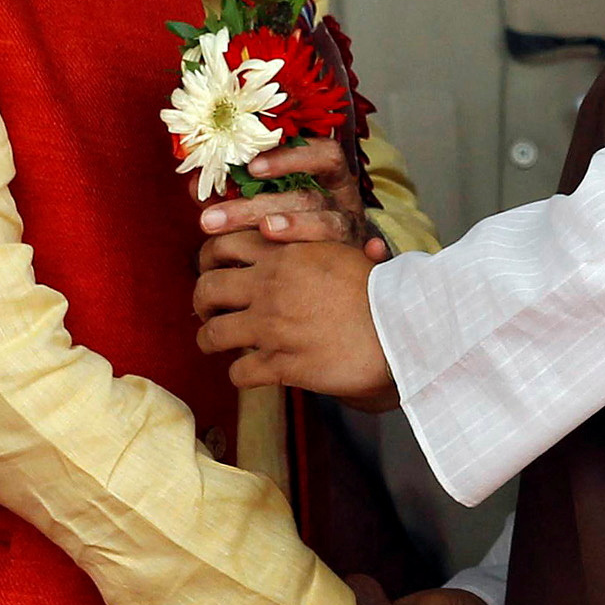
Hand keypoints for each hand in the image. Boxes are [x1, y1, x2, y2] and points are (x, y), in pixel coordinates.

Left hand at [194, 239, 398, 406]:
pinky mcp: (282, 364)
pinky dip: (239, 374)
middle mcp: (271, 286)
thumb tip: (291, 229)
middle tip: (208, 310)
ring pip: (213, 334)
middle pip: (207, 288)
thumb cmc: (381, 290)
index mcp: (284, 252)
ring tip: (215, 344)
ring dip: (209, 340)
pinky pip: (240, 372)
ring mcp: (273, 327)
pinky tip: (249, 373)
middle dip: (201, 302)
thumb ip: (313, 240)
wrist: (403, 330)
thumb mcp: (343, 250)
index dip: (208, 258)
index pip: (223, 244)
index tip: (212, 269)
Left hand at [197, 139, 387, 272]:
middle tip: (212, 220)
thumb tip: (195, 186)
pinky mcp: (366, 261)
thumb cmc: (307, 231)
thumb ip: (241, 195)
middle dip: (258, 205)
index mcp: (325, 181)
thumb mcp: (279, 204)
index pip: (317, 154)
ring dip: (298, 225)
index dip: (288, 157)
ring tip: (266, 232)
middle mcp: (342, 202)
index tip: (251, 166)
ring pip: (330, 223)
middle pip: (305, 195)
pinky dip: (378, 253)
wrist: (353, 272)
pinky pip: (378, 254)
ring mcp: (355, 232)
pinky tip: (369, 254)